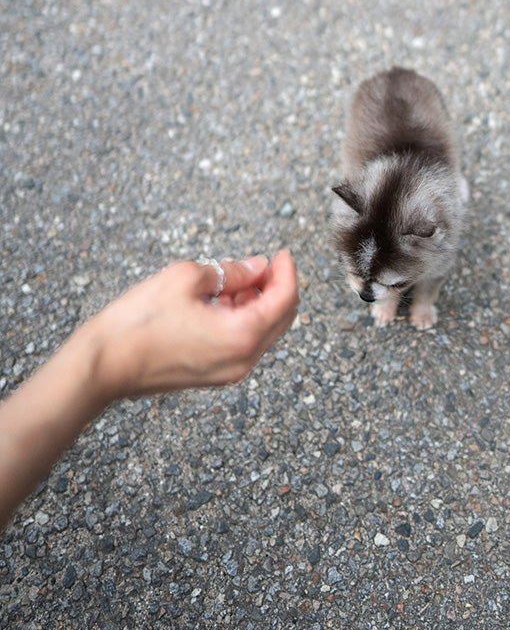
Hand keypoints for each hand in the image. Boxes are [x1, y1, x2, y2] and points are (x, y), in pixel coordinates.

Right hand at [84, 251, 298, 401]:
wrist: (102, 365)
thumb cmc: (140, 319)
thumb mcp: (187, 278)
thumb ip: (232, 271)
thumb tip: (258, 267)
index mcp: (242, 335)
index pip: (285, 300)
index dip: (287, 272)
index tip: (281, 253)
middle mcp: (243, 359)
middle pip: (281, 319)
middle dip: (277, 288)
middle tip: (264, 263)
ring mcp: (229, 372)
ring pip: (263, 332)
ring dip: (259, 303)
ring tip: (236, 279)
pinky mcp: (213, 375)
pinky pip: (243, 344)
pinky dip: (242, 320)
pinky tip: (222, 301)